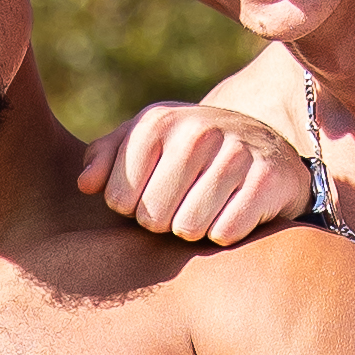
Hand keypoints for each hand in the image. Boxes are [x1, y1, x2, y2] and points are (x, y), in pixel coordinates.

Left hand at [75, 98, 315, 244]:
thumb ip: (106, 158)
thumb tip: (85, 185)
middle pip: (152, 218)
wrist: (264, 148)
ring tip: (207, 207)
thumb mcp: (145, 144)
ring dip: (195, 230)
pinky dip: (227, 233)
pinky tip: (234, 211)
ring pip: (188, 228)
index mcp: (158, 122)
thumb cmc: (189, 153)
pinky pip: (225, 233)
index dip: (131, 209)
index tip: (150, 195)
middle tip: (182, 203)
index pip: (118, 199)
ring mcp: (236, 152)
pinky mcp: (268, 179)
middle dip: (163, 222)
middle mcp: (198, 130)